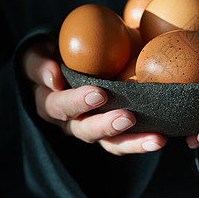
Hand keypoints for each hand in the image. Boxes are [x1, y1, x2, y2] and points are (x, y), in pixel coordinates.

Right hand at [22, 40, 165, 155]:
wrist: (69, 62)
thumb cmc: (53, 56)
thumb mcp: (38, 54)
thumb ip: (39, 63)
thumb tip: (53, 77)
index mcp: (50, 103)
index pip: (59, 106)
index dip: (77, 102)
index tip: (98, 93)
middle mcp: (71, 122)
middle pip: (85, 130)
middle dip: (106, 125)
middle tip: (127, 117)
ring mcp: (92, 129)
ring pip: (110, 143)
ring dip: (132, 142)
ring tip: (155, 139)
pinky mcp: (111, 132)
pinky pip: (125, 142)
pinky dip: (142, 142)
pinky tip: (160, 139)